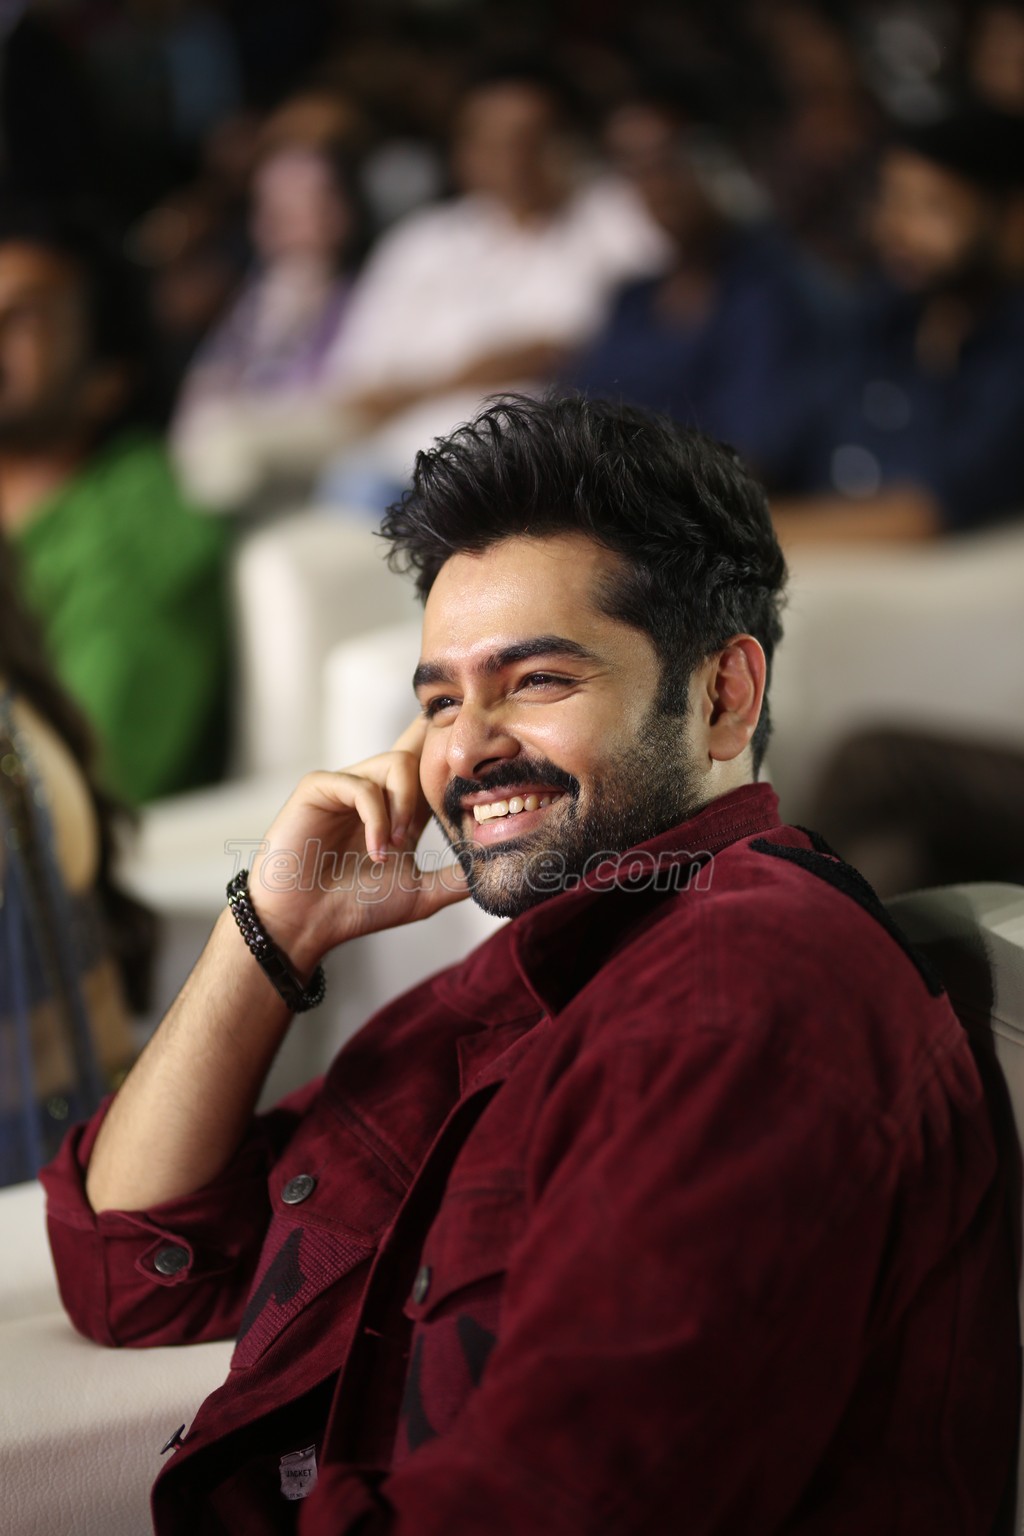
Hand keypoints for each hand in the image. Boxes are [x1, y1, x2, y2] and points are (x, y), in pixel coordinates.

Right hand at [248, 718, 467, 973]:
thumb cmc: (354, 908)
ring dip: (405, 805)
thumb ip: (457, 879)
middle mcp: (375, 789)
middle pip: (419, 752)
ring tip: (398, 845)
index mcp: (400, 806)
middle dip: (436, 775)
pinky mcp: (318, 788)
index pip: (430, 763)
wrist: (306, 925)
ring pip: (394, 764)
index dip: (451, 750)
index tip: (485, 742)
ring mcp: (345, 784)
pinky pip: (359, 785)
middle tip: (439, 813)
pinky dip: (376, 817)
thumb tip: (499, 871)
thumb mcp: (421, 893)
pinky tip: (377, 850)